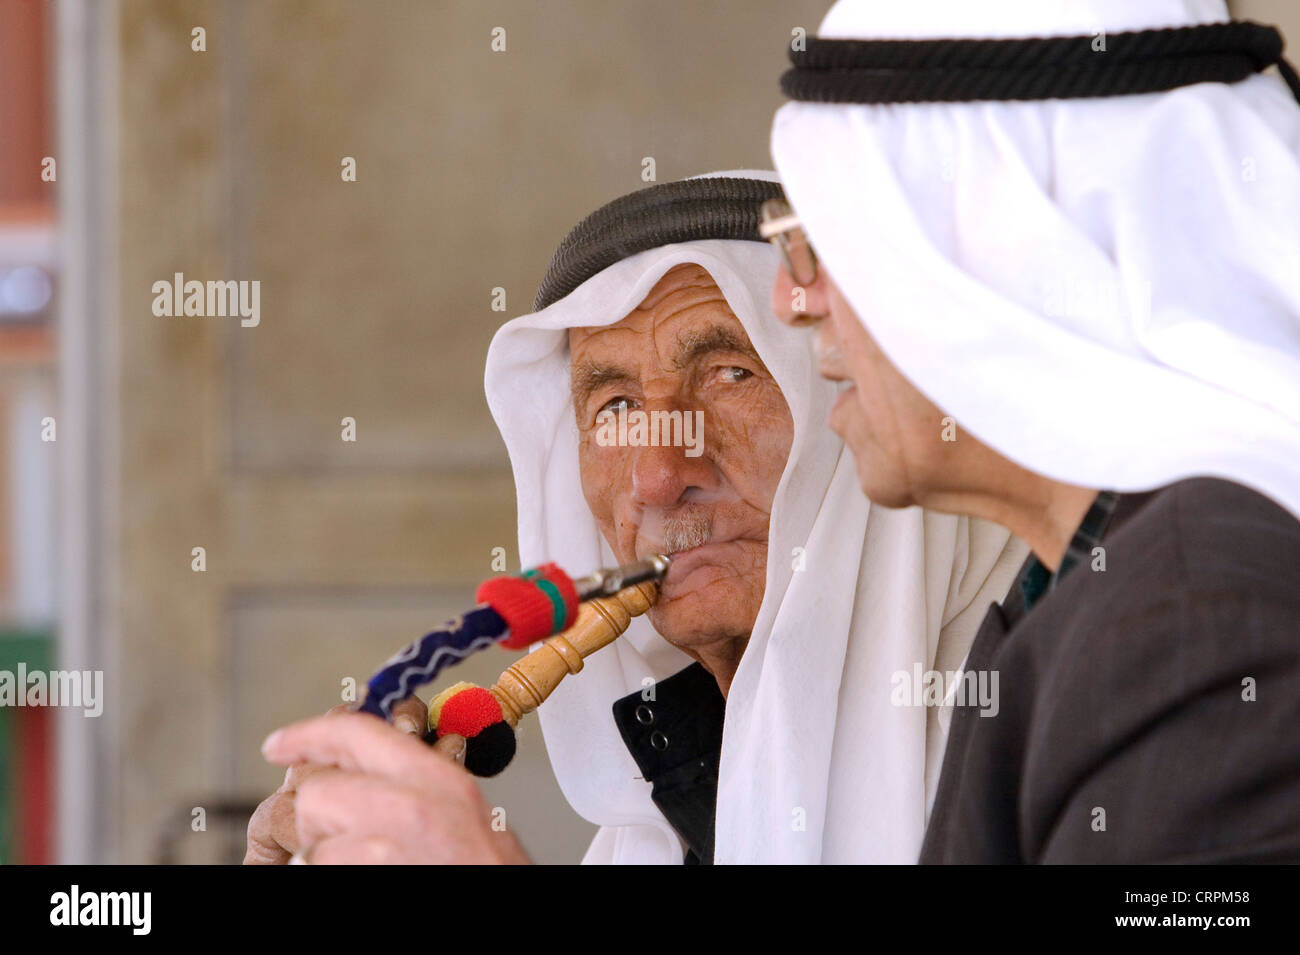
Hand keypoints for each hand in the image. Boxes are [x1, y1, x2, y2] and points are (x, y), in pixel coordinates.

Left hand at [259, 707, 530, 864]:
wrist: (511, 927)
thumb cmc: (489, 874)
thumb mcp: (467, 816)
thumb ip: (421, 785)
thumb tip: (368, 774)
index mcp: (440, 780)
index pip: (358, 733)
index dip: (308, 735)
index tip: (279, 744)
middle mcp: (409, 808)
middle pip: (318, 793)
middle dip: (320, 821)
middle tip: (349, 841)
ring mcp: (380, 852)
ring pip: (312, 846)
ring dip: (329, 861)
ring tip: (376, 869)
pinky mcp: (360, 879)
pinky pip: (318, 873)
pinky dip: (333, 880)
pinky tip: (372, 881)